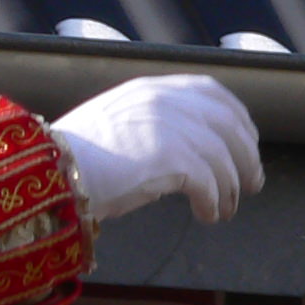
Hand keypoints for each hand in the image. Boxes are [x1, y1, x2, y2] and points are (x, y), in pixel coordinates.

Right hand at [50, 75, 262, 225]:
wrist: (52, 171)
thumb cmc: (73, 157)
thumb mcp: (114, 121)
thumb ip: (147, 122)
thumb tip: (180, 148)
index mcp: (151, 88)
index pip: (211, 91)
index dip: (237, 117)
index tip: (246, 140)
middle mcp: (166, 101)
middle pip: (229, 124)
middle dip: (247, 156)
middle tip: (252, 183)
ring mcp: (171, 127)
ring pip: (224, 157)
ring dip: (231, 188)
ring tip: (227, 209)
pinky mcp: (172, 159)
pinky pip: (210, 184)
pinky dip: (214, 202)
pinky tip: (207, 216)